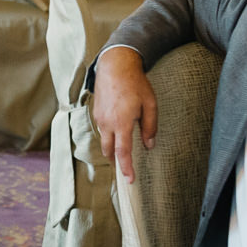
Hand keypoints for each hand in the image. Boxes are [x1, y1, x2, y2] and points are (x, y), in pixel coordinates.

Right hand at [93, 47, 158, 180]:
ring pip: (105, 140)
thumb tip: (149, 145)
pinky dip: (110, 135)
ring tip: (124, 146)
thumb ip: (150, 127)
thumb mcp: (150, 104)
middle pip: (109, 151)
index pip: (122, 152)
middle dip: (116, 161)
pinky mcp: (96, 113)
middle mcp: (107, 123)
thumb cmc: (135, 84)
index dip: (126, 168)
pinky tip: (118, 129)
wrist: (115, 66)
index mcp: (122, 122)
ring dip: (113, 147)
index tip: (129, 180)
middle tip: (126, 168)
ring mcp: (99, 118)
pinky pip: (102, 130)